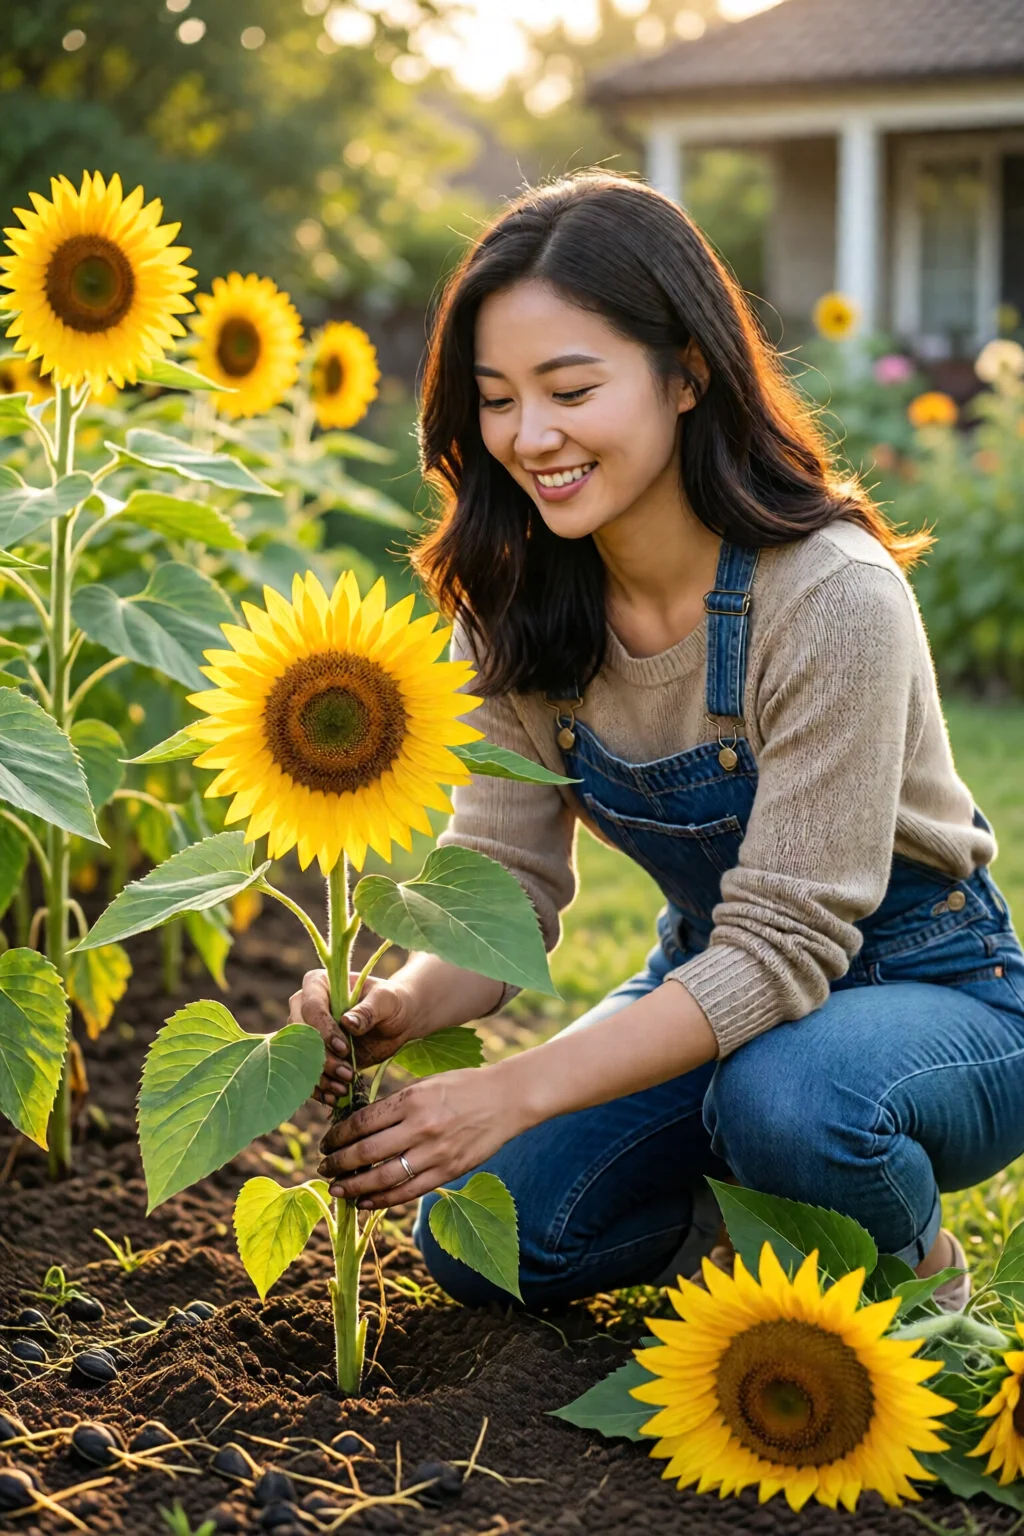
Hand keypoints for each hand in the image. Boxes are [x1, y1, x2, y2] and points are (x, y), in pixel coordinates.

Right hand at [288, 969, 419, 1107]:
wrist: (398, 1021)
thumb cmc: (392, 1002)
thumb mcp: (386, 1001)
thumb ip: (368, 1010)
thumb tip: (347, 1022)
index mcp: (318, 985)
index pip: (310, 1007)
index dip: (323, 1030)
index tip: (343, 1047)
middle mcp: (305, 1008)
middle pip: (300, 1036)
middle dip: (321, 1058)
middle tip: (346, 1073)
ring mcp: (307, 1033)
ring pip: (299, 1057)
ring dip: (320, 1076)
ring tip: (344, 1087)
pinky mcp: (315, 1055)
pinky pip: (307, 1073)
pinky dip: (319, 1087)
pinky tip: (335, 1097)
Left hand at [317, 1066, 518, 1208]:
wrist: (506, 1099)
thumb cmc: (461, 1086)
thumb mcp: (424, 1085)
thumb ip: (394, 1105)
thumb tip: (356, 1126)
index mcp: (412, 1100)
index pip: (362, 1122)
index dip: (337, 1136)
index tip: (325, 1143)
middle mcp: (421, 1128)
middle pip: (367, 1152)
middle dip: (339, 1163)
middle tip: (323, 1168)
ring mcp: (436, 1153)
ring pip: (384, 1178)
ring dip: (355, 1187)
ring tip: (337, 1189)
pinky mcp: (448, 1171)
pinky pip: (408, 1191)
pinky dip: (383, 1200)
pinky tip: (365, 1202)